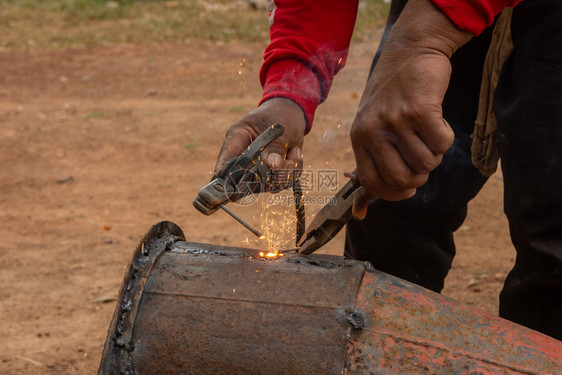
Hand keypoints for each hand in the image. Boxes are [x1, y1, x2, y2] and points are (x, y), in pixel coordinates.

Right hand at [214, 97, 305, 179]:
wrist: (293, 112)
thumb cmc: (280, 114)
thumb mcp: (279, 126)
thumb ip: (275, 145)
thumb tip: (273, 165)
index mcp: (236, 139)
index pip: (225, 163)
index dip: (226, 179)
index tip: (235, 189)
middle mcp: (244, 156)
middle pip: (247, 181)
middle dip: (271, 176)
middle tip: (286, 162)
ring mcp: (257, 167)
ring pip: (268, 184)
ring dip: (286, 172)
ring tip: (293, 152)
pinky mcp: (271, 172)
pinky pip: (282, 182)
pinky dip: (293, 170)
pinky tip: (294, 153)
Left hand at [350, 0, 470, 201]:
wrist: (410, 51)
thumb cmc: (394, 93)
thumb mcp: (373, 122)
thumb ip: (376, 155)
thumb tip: (373, 204)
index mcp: (359, 137)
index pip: (371, 183)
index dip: (393, 193)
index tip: (409, 189)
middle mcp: (373, 130)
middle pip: (401, 179)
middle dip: (419, 177)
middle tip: (424, 160)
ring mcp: (396, 120)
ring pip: (426, 163)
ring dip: (434, 153)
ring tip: (428, 133)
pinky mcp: (420, 109)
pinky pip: (442, 144)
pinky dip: (447, 137)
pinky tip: (438, 120)